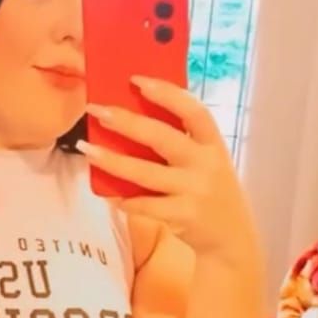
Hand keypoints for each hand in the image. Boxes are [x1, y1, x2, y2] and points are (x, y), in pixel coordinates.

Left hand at [80, 77, 257, 258]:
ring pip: (145, 173)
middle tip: (96, 110)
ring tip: (86, 148)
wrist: (231, 237)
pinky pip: (144, 205)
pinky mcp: (183, 216)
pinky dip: (124, 198)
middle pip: (162, 137)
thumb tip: (136, 114)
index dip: (166, 93)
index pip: (194, 111)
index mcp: (213, 144)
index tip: (136, 80)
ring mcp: (194, 191)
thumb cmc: (211, 190)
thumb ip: (184, 141)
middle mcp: (206, 165)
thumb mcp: (208, 161)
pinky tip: (106, 191)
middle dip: (126, 122)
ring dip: (111, 160)